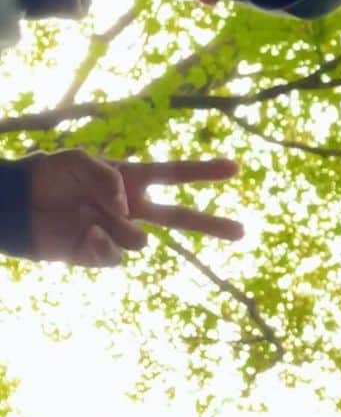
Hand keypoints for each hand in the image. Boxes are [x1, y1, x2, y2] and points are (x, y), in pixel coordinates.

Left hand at [27, 153, 242, 267]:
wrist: (17, 205)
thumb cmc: (49, 175)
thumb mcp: (78, 160)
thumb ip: (108, 176)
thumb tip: (125, 206)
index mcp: (132, 179)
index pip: (175, 174)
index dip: (205, 171)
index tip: (235, 168)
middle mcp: (130, 207)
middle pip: (179, 217)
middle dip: (211, 224)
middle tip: (242, 231)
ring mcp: (115, 232)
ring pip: (140, 240)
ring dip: (123, 230)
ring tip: (95, 218)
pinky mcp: (96, 254)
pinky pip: (114, 256)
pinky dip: (105, 245)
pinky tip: (89, 233)